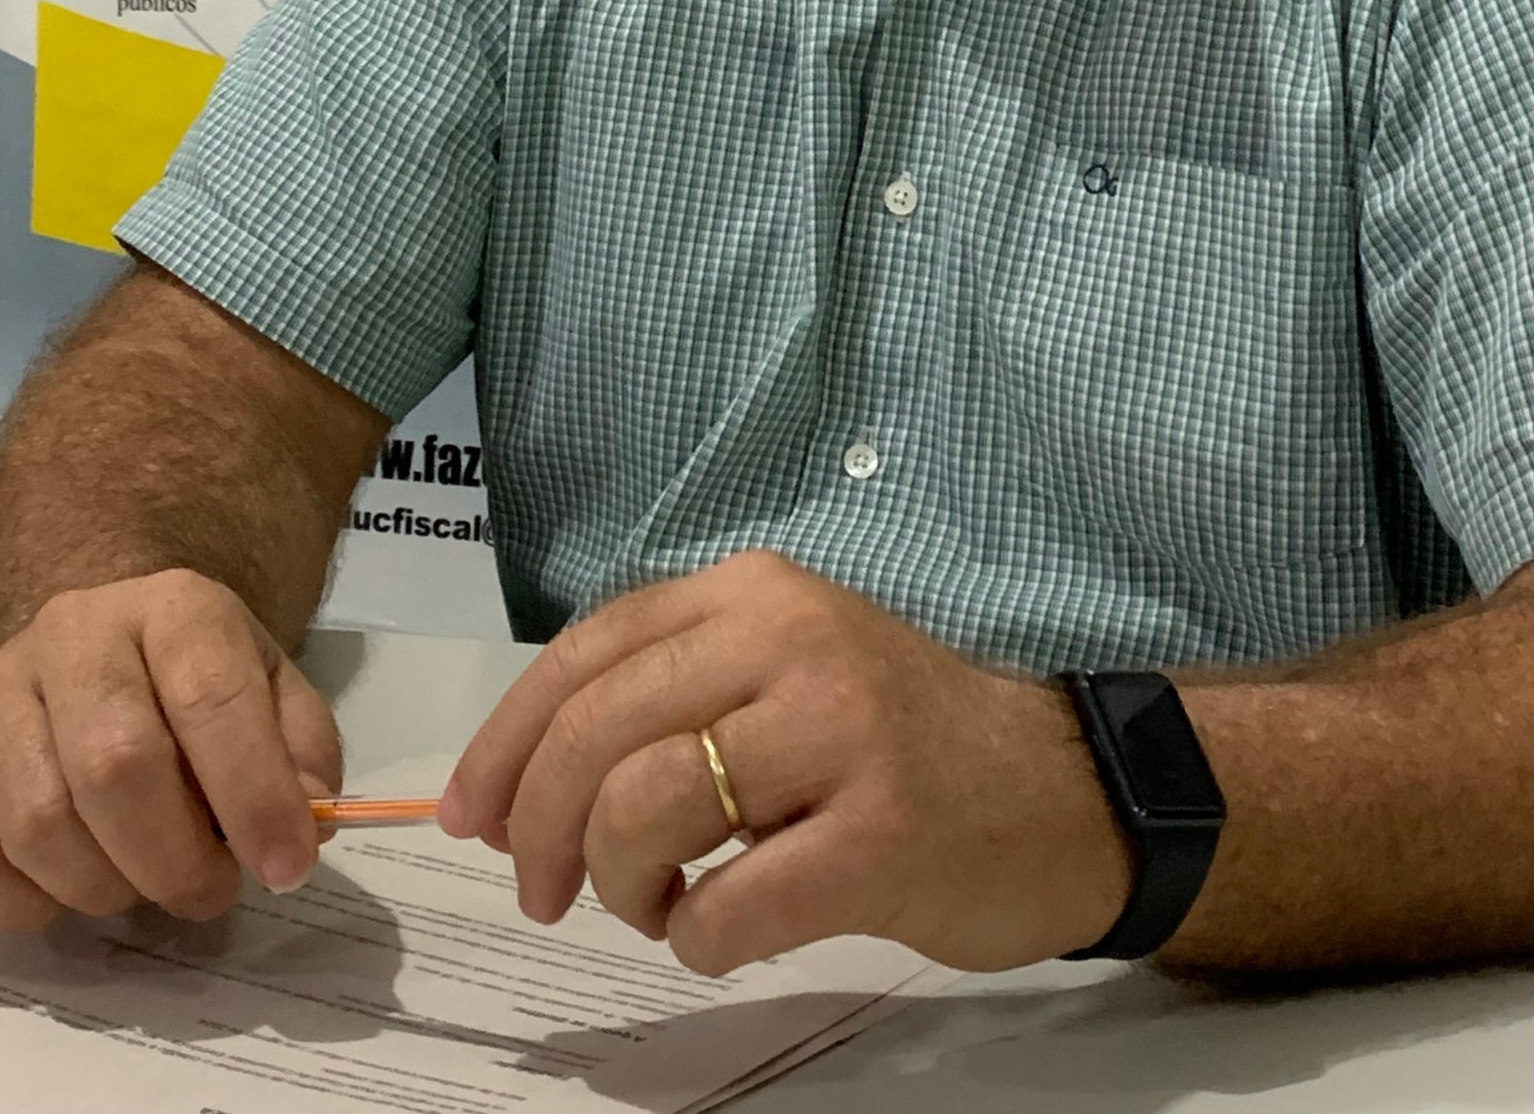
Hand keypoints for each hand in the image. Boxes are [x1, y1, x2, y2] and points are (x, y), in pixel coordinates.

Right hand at [0, 570, 341, 931]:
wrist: (108, 645)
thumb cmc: (198, 680)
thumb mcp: (272, 689)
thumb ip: (302, 751)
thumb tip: (307, 822)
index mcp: (174, 607)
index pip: (212, 698)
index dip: (253, 794)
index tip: (286, 867)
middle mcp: (77, 635)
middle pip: (115, 764)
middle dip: (174, 858)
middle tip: (211, 892)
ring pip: (40, 821)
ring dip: (106, 886)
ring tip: (147, 884)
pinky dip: (33, 902)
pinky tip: (78, 886)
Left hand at [438, 550, 1130, 973]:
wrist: (1066, 791)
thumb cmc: (903, 740)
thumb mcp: (786, 671)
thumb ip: (670, 697)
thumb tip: (515, 788)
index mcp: (756, 593)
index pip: (586, 652)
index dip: (505, 741)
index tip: (467, 817)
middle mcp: (792, 641)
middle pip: (599, 733)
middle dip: (540, 829)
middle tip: (545, 893)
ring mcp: (840, 734)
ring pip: (647, 810)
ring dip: (622, 885)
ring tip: (658, 905)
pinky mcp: (880, 836)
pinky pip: (729, 907)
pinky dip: (698, 939)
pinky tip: (725, 930)